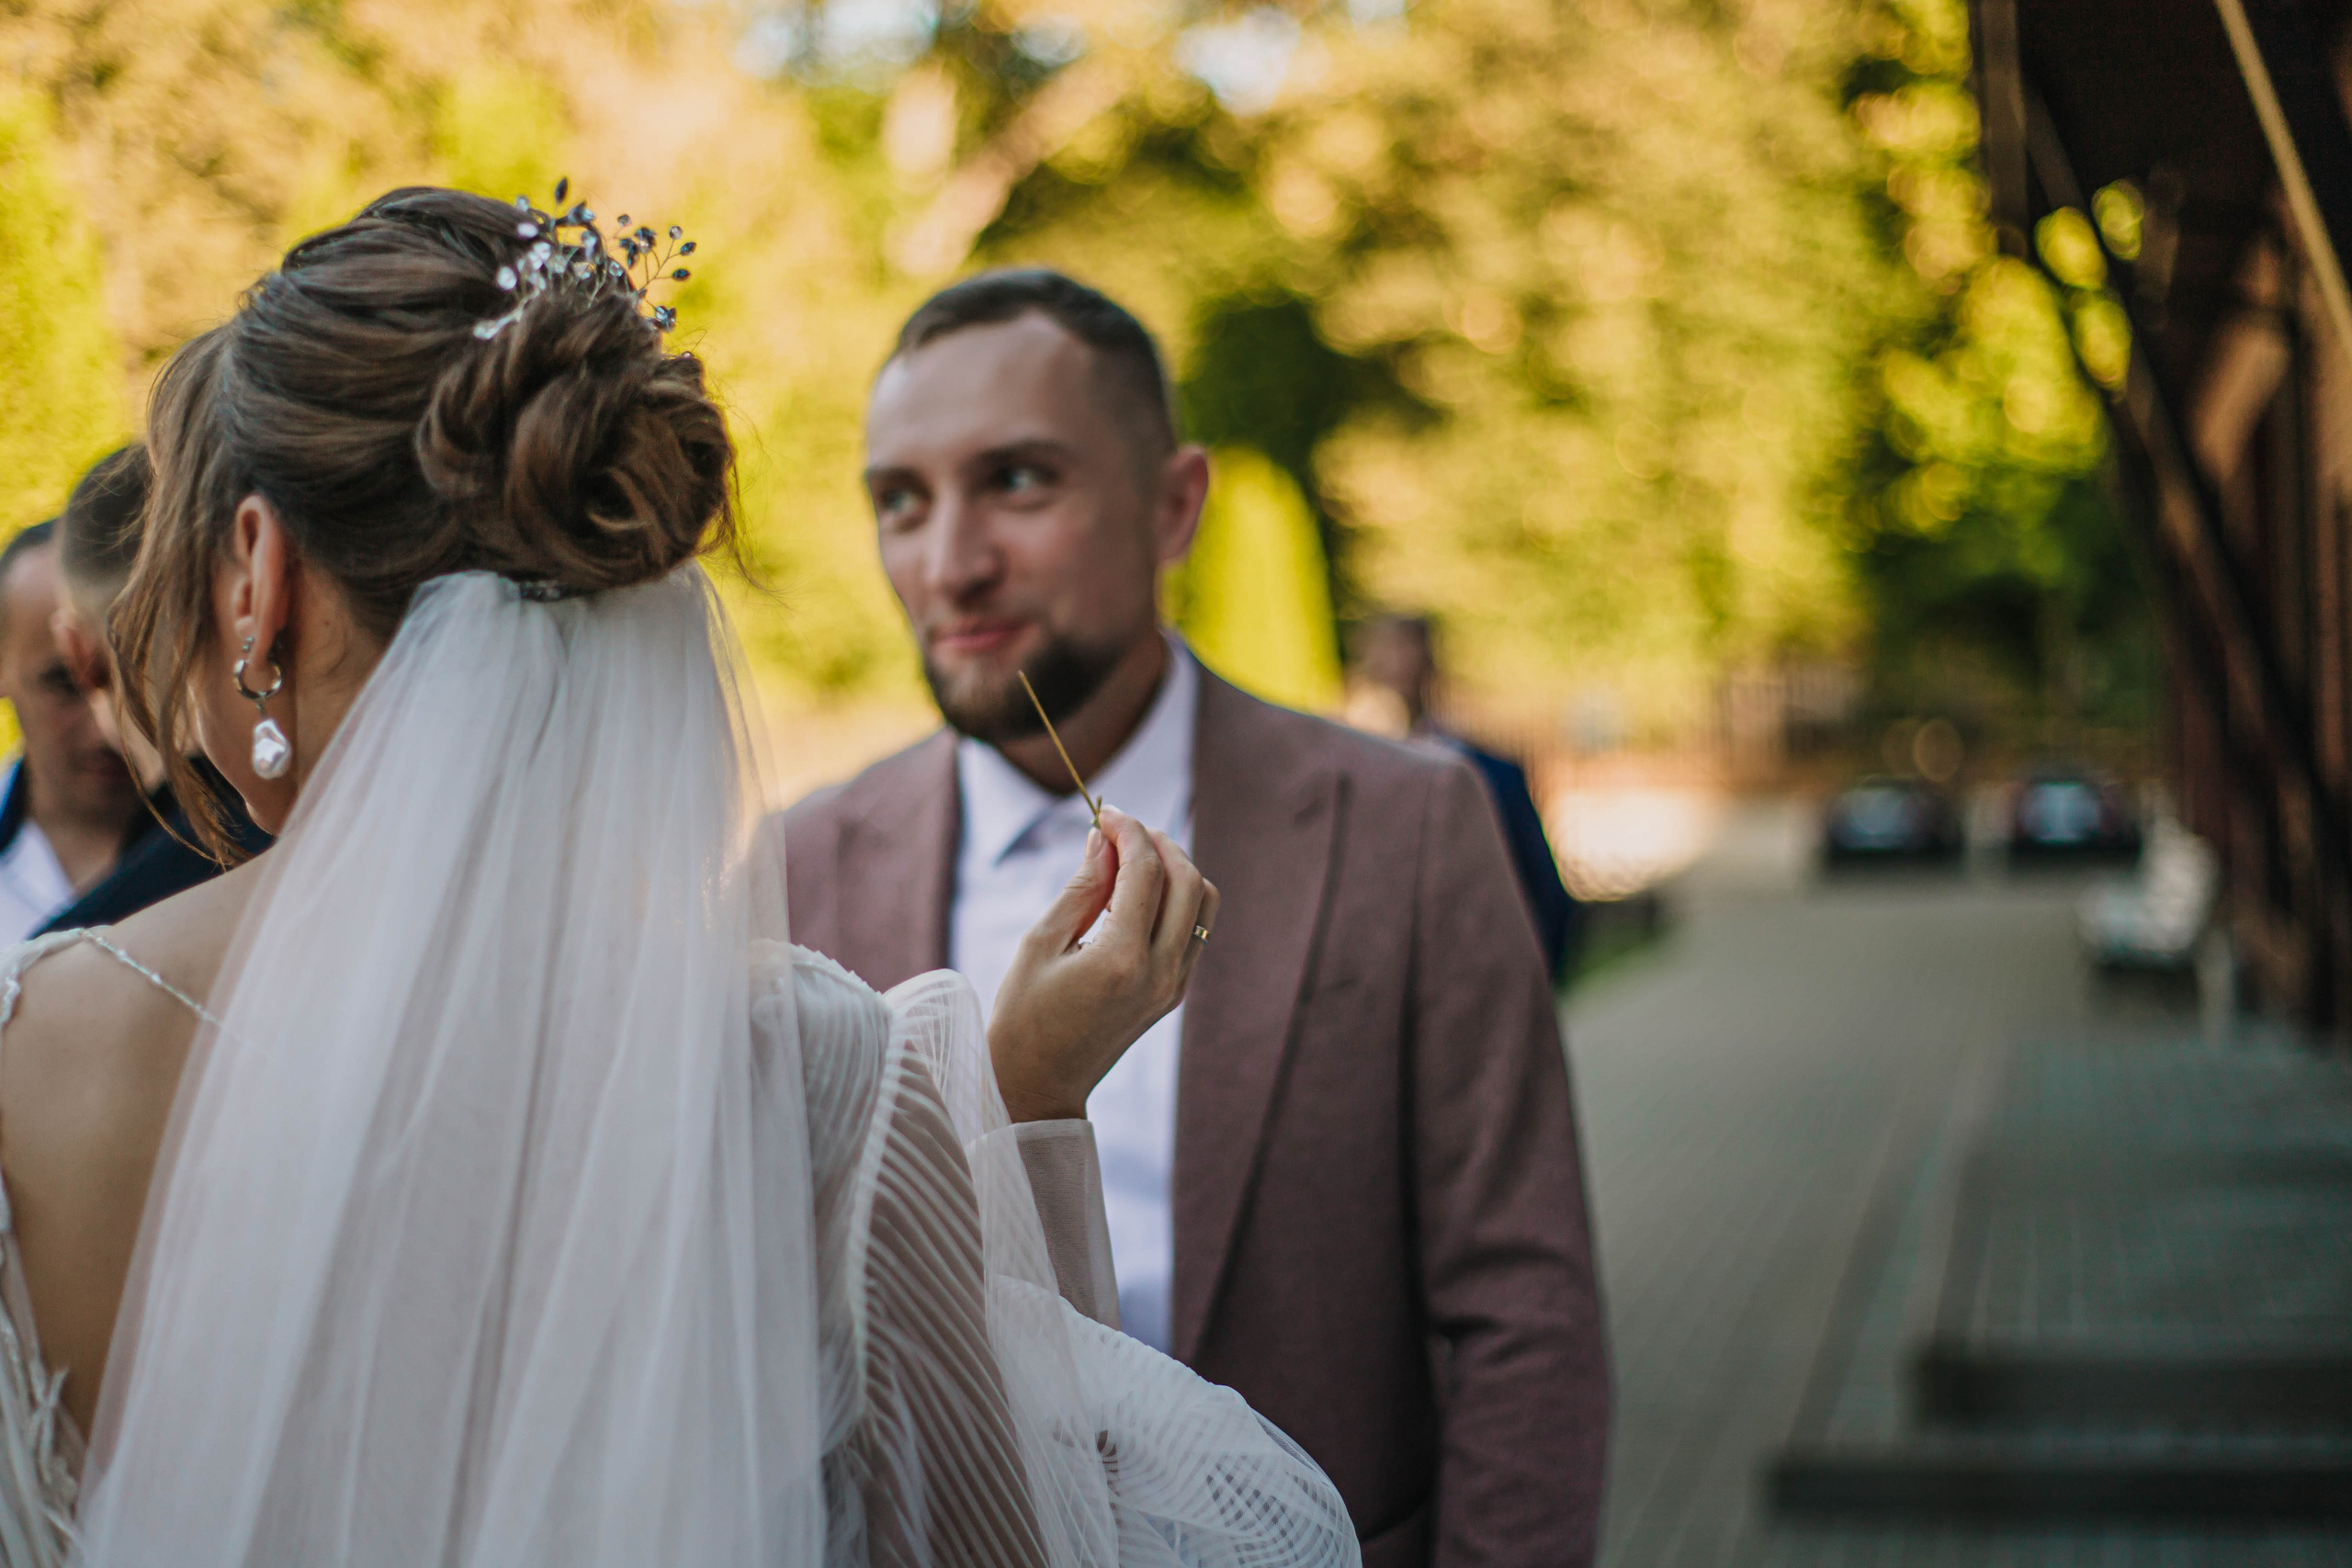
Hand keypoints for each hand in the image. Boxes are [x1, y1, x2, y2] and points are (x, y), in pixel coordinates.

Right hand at [988, 805, 1219, 1122]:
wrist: (1038, 1084)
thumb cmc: (1024, 1015)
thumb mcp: (1040, 943)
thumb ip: (1080, 888)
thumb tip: (1104, 839)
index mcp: (1121, 960)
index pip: (1145, 871)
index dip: (1127, 830)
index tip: (1104, 812)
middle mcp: (1160, 973)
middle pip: (1187, 881)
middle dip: (1158, 842)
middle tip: (1121, 828)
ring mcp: (1174, 986)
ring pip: (1203, 904)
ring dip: (1176, 868)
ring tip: (1133, 856)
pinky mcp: (1175, 994)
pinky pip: (1195, 930)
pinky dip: (1176, 899)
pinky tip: (1138, 892)